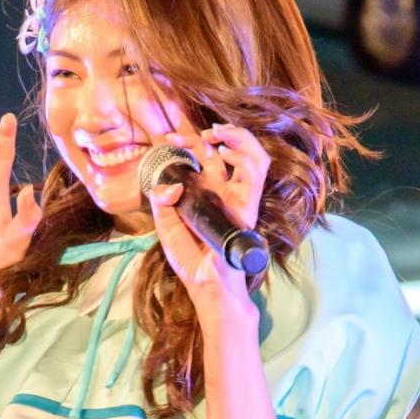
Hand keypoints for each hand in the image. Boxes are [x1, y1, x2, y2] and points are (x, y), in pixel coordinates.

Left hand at [147, 124, 270, 314]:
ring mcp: (239, 197)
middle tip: (195, 133)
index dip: (188, 142)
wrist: (208, 285)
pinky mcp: (248, 206)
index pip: (203, 157)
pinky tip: (226, 152)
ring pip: (251, 156)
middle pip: (223, 151)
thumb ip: (163, 204)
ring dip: (237, 137)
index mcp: (206, 193)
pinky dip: (245, 156)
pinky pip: (256, 174)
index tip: (169, 139)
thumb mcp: (167, 228)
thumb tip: (171, 184)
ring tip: (218, 133)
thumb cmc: (191, 260)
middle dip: (210, 134)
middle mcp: (225, 191)